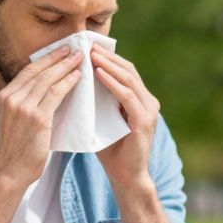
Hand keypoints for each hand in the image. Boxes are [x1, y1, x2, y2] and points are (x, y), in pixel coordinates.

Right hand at [0, 45, 82, 186]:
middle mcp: (12, 97)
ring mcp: (23, 107)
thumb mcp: (14, 120)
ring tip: (80, 58)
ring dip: (66, 66)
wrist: (10, 171)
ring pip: (48, 79)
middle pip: (39, 71)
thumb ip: (26, 104)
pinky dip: (68, 82)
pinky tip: (78, 77)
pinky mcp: (37, 118)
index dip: (46, 58)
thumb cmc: (16, 149)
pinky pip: (56, 94)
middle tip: (74, 49)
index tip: (60, 51)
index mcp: (5, 96)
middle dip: (58, 57)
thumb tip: (45, 91)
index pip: (28, 71)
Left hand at [91, 48, 158, 190]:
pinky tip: (99, 74)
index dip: (107, 57)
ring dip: (109, 65)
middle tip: (88, 45)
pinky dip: (113, 83)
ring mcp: (148, 110)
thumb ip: (96, 102)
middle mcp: (148, 101)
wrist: (126, 177)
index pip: (124, 71)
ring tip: (91, 55)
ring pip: (129, 79)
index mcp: (139, 100)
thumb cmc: (112, 150)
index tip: (88, 46)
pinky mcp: (143, 121)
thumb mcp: (102, 119)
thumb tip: (74, 81)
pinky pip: (127, 96)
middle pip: (128, 70)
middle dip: (107, 56)